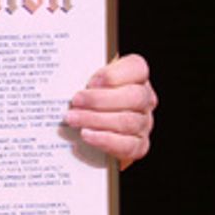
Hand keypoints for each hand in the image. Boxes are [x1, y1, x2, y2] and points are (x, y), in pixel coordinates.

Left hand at [63, 54, 154, 168]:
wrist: (95, 131)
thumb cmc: (91, 99)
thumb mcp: (90, 83)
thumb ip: (85, 77)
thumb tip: (68, 80)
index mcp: (137, 77)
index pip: (137, 68)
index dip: (114, 74)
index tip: (91, 81)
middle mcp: (145, 99)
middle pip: (133, 97)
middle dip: (100, 99)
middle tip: (76, 101)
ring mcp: (144, 123)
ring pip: (127, 121)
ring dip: (96, 120)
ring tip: (74, 119)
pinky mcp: (139, 146)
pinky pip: (127, 145)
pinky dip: (105, 140)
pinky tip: (87, 135)